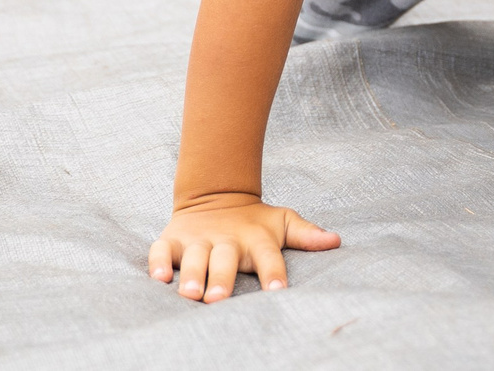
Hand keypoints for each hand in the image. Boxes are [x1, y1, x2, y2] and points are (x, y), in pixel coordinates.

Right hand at [147, 192, 339, 302]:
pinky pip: (161, 250)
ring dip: (191, 274)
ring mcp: (198, 239)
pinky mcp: (173, 239)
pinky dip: (157, 262)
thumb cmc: (254, 222)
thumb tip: (336, 240)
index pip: (269, 256)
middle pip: (225, 260)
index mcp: (255, 238)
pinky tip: (158, 278)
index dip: (274, 272)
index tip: (278, 290)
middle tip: (218, 299)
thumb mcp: (282, 223)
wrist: (216, 195)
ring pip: (193, 257)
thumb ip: (306, 234)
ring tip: (190, 293)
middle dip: (221, 279)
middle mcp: (226, 240)